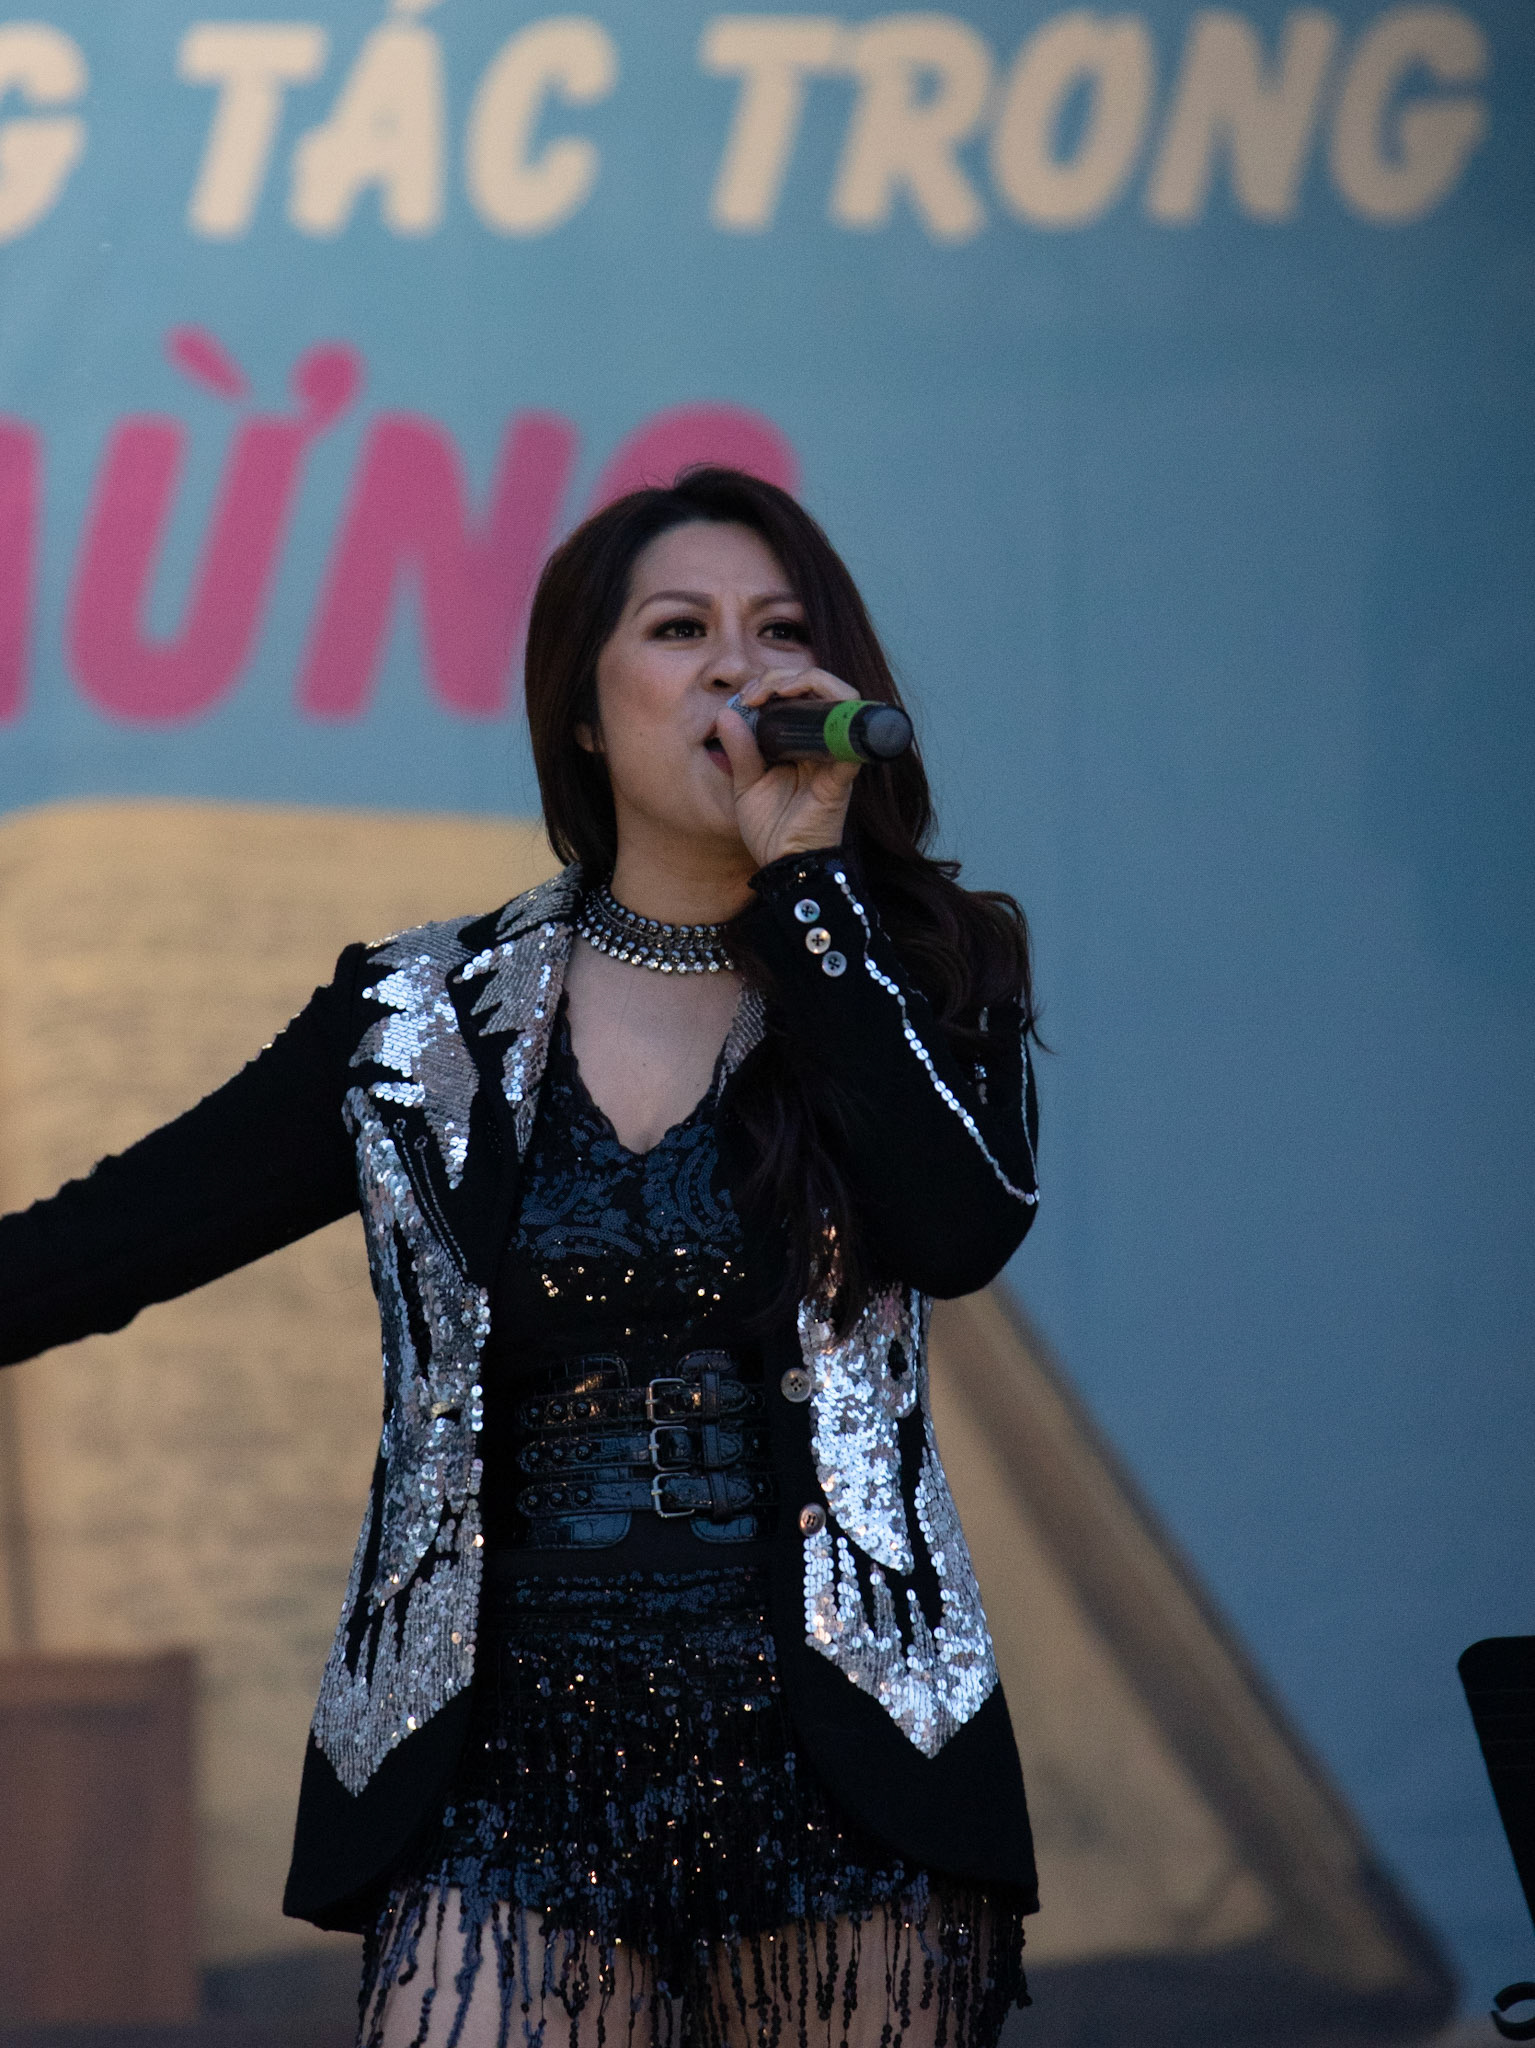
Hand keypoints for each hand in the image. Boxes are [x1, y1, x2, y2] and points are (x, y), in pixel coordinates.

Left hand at [713, 668, 861, 870]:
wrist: (784, 866)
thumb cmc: (770, 829)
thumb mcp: (745, 784)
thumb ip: (740, 749)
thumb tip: (725, 713)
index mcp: (802, 743)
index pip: (801, 695)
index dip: (774, 682)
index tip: (745, 696)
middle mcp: (824, 744)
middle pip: (822, 687)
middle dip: (785, 676)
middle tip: (755, 691)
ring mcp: (837, 756)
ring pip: (843, 698)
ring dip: (809, 681)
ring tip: (778, 689)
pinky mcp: (844, 773)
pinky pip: (851, 736)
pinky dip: (834, 713)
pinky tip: (801, 707)